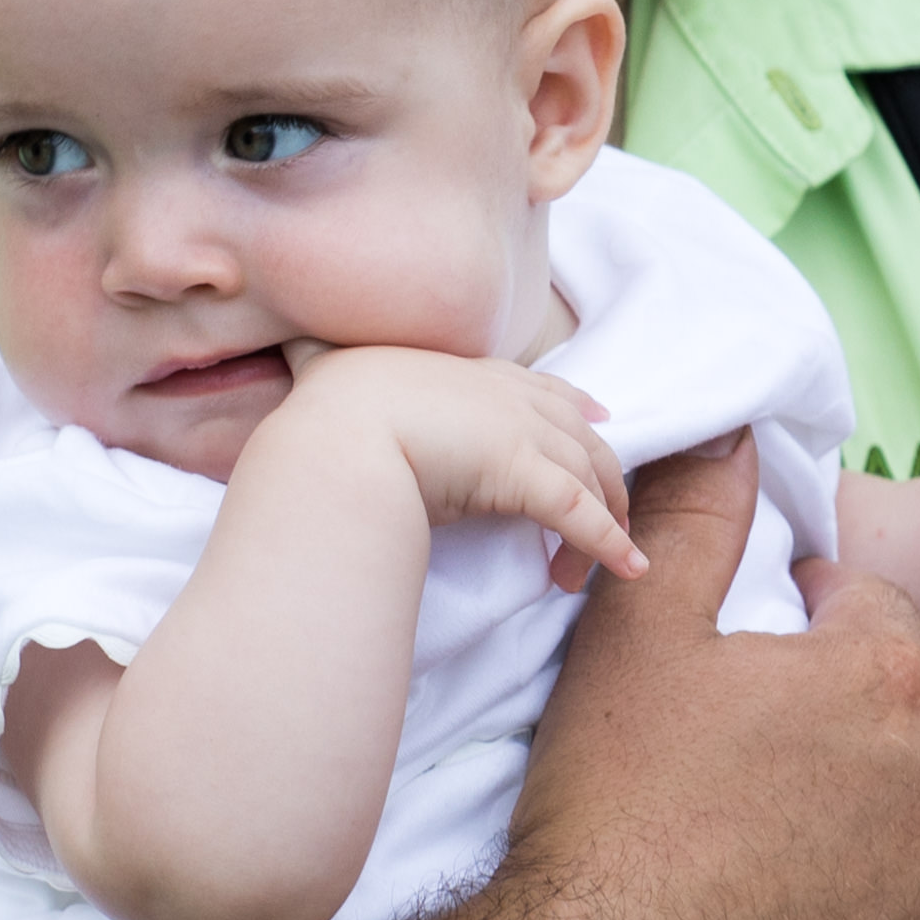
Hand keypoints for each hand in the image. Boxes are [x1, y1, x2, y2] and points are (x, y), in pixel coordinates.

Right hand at [292, 344, 642, 588]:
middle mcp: (503, 395)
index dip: (571, 403)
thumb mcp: (330, 373)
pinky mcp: (521, 473)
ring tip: (591, 572)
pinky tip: (629, 569)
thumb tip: (289, 347)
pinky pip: (580, 512)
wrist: (332, 437)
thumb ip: (327, 364)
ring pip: (586, 474)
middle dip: (601, 476)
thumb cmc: (324, 410)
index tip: (597, 416)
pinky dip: (611, 542)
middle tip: (613, 514)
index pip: (537, 385)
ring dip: (604, 522)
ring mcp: (516, 431)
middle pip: (579, 433)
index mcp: (465, 374)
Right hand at [506, 434, 919, 919]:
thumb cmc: (609, 817)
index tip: (771, 679)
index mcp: (887, 686)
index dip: (824, 641)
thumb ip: (697, 523)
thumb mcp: (632, 641)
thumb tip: (739, 433)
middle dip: (878, 759)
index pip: (886, 627)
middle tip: (778, 800)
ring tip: (821, 900)